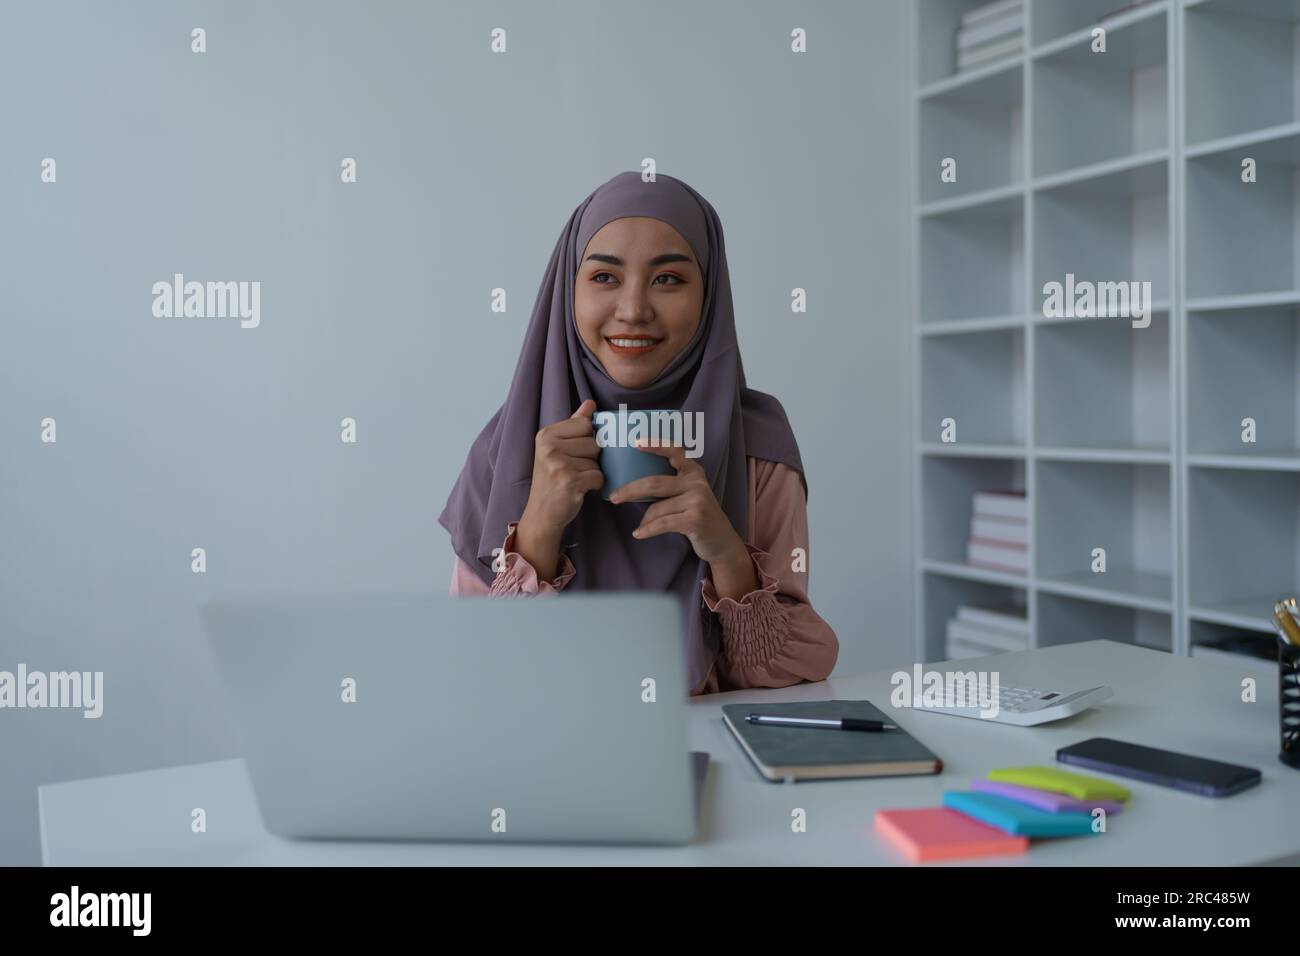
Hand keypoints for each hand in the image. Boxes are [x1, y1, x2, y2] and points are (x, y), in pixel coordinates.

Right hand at [515, 400, 603, 578]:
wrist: (542, 513)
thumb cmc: (552, 479)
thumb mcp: (557, 449)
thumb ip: (574, 425)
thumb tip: (590, 403)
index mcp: (546, 435)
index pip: (585, 424)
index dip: (587, 439)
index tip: (574, 453)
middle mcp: (549, 447)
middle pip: (594, 442)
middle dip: (591, 458)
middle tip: (573, 470)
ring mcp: (558, 464)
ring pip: (598, 460)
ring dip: (592, 472)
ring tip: (575, 479)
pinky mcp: (569, 482)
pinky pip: (599, 476)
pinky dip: (594, 485)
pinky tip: (579, 489)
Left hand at [610, 438, 746, 565]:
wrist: (721, 541)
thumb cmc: (697, 516)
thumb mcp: (689, 494)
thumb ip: (671, 485)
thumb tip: (634, 486)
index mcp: (693, 471)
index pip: (674, 451)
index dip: (655, 445)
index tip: (636, 443)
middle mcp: (696, 482)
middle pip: (655, 483)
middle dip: (630, 490)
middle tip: (614, 497)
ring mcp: (698, 499)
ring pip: (657, 507)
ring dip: (645, 520)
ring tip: (641, 527)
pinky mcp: (696, 518)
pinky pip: (662, 523)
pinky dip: (648, 530)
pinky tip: (639, 533)